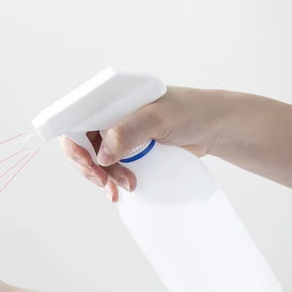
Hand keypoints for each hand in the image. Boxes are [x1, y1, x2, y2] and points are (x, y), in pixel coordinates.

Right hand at [60, 86, 229, 201]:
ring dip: (103, 177)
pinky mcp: (128, 151)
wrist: (216, 128)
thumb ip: (129, 131)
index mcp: (111, 99)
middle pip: (82, 143)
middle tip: (105, 181)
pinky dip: (111, 181)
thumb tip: (102, 155)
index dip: (74, 142)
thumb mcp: (159, 119)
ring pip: (95, 159)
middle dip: (90, 166)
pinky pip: (109, 168)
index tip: (87, 162)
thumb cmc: (192, 112)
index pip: (77, 118)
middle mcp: (110, 115)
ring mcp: (118, 134)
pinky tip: (118, 192)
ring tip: (122, 188)